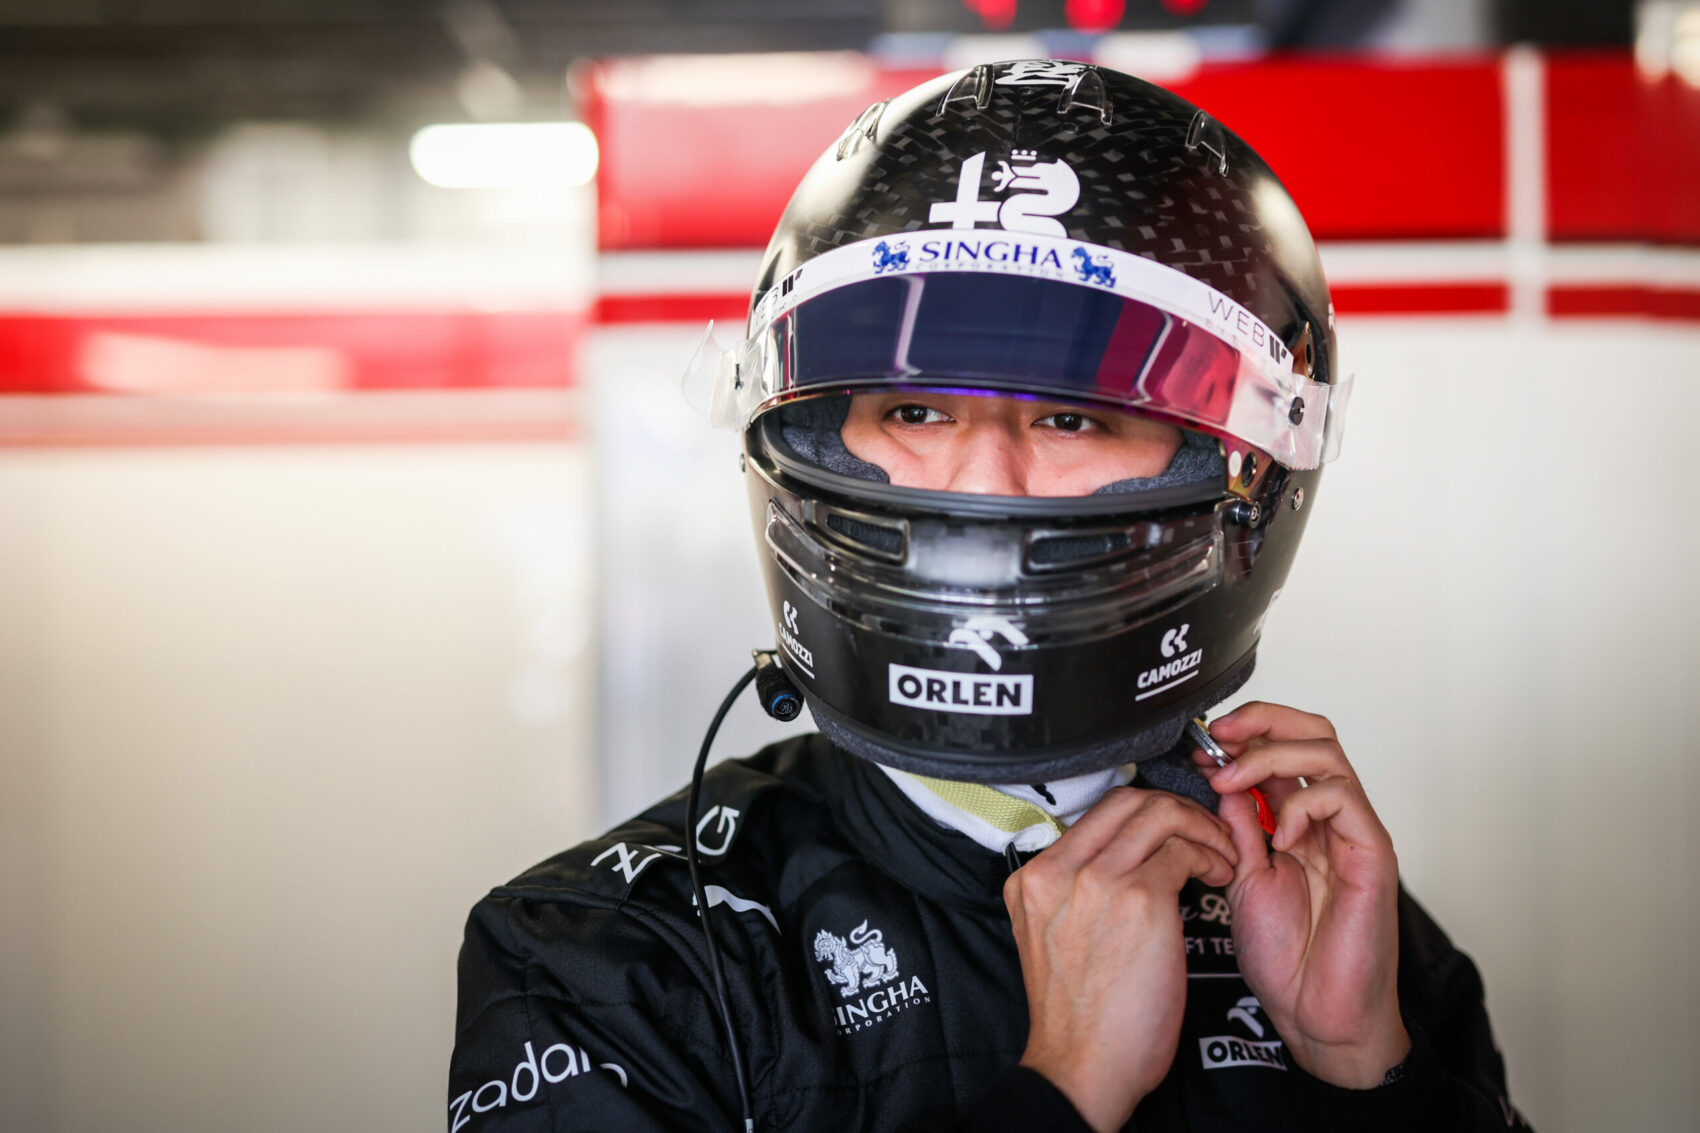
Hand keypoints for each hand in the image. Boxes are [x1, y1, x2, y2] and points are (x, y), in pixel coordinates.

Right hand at [1004, 788, 1237, 1131]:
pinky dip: (1211, 856)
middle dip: (1178, 809)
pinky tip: (1220, 876)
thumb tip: (1119, 866)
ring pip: (1161, 815)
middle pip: (1128, 801)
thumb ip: (1072, 895)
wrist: (1082, 1068)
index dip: (1146, 812)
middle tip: (1205, 834)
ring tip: (1221, 856)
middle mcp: (1058, 870)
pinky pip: (1185, 852)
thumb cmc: (1080, 1017)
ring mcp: (1097, 881)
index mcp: (1033, 878)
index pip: (1097, 813)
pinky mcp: (1139, 900)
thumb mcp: (1053, 939)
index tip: (1172, 832)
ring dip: (1202, 829)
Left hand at [1197, 702, 1409, 1087]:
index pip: (1282, 745)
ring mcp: (1353, 832)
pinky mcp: (1372, 854)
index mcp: (1296, 820)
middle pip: (1312, 732)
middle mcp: (1329, 818)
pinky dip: (1303, 804)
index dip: (1244, 731)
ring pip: (1327, 753)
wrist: (1316, 1014)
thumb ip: (1236, 826)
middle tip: (1219, 737)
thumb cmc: (1286, 956)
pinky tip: (1279, 836)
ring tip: (1233, 781)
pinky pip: (1344, 799)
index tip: (1202, 740)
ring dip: (1271, 756)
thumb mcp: (1242, 876)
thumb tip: (1219, 778)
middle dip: (1261, 722)